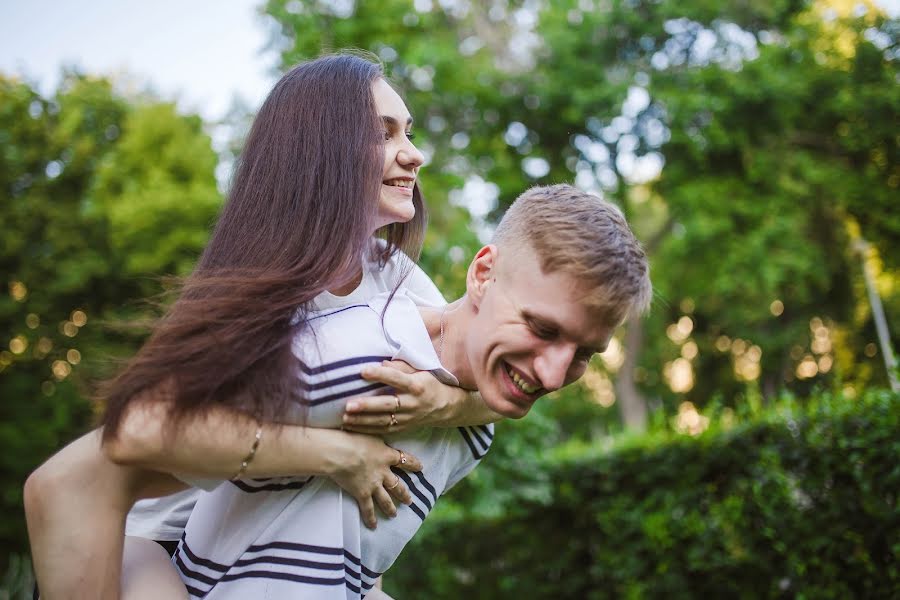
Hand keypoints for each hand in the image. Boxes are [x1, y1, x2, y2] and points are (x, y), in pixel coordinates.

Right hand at [328, 430, 422, 528]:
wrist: (340, 452)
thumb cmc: (351, 437)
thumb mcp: (368, 432)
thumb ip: (374, 438)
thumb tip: (375, 432)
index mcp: (386, 454)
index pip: (404, 459)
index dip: (413, 464)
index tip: (421, 467)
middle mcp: (383, 471)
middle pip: (397, 484)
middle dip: (404, 493)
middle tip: (410, 500)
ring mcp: (374, 484)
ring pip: (386, 499)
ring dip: (391, 508)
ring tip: (394, 514)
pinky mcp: (362, 493)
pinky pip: (368, 509)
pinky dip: (371, 518)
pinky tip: (374, 526)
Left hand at [342, 361, 460, 432]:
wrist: (446, 407)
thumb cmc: (429, 384)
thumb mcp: (421, 371)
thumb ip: (402, 366)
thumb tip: (382, 361)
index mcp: (416, 386)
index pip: (396, 378)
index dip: (380, 374)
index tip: (363, 371)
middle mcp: (412, 403)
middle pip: (387, 405)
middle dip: (367, 406)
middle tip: (349, 405)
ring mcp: (407, 418)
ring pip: (382, 421)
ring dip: (362, 421)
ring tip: (345, 418)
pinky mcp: (402, 428)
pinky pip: (382, 430)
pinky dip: (365, 430)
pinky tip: (350, 427)